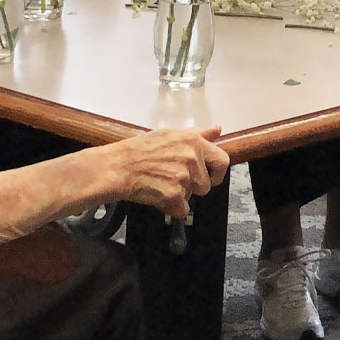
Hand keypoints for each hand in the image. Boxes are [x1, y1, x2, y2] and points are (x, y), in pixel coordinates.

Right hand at [110, 127, 230, 218]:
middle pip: (208, 183)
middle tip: (178, 181)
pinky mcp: (174, 195)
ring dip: (181, 195)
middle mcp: (192, 158)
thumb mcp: (170, 134)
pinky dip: (171, 207)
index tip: (209, 175)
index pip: (222, 160)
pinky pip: (182, 209)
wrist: (118, 167)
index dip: (216, 172)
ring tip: (162, 184)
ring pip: (193, 196)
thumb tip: (217, 130)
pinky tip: (158, 195)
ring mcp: (184, 177)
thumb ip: (197, 135)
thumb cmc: (138, 150)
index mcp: (193, 141)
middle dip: (196, 186)